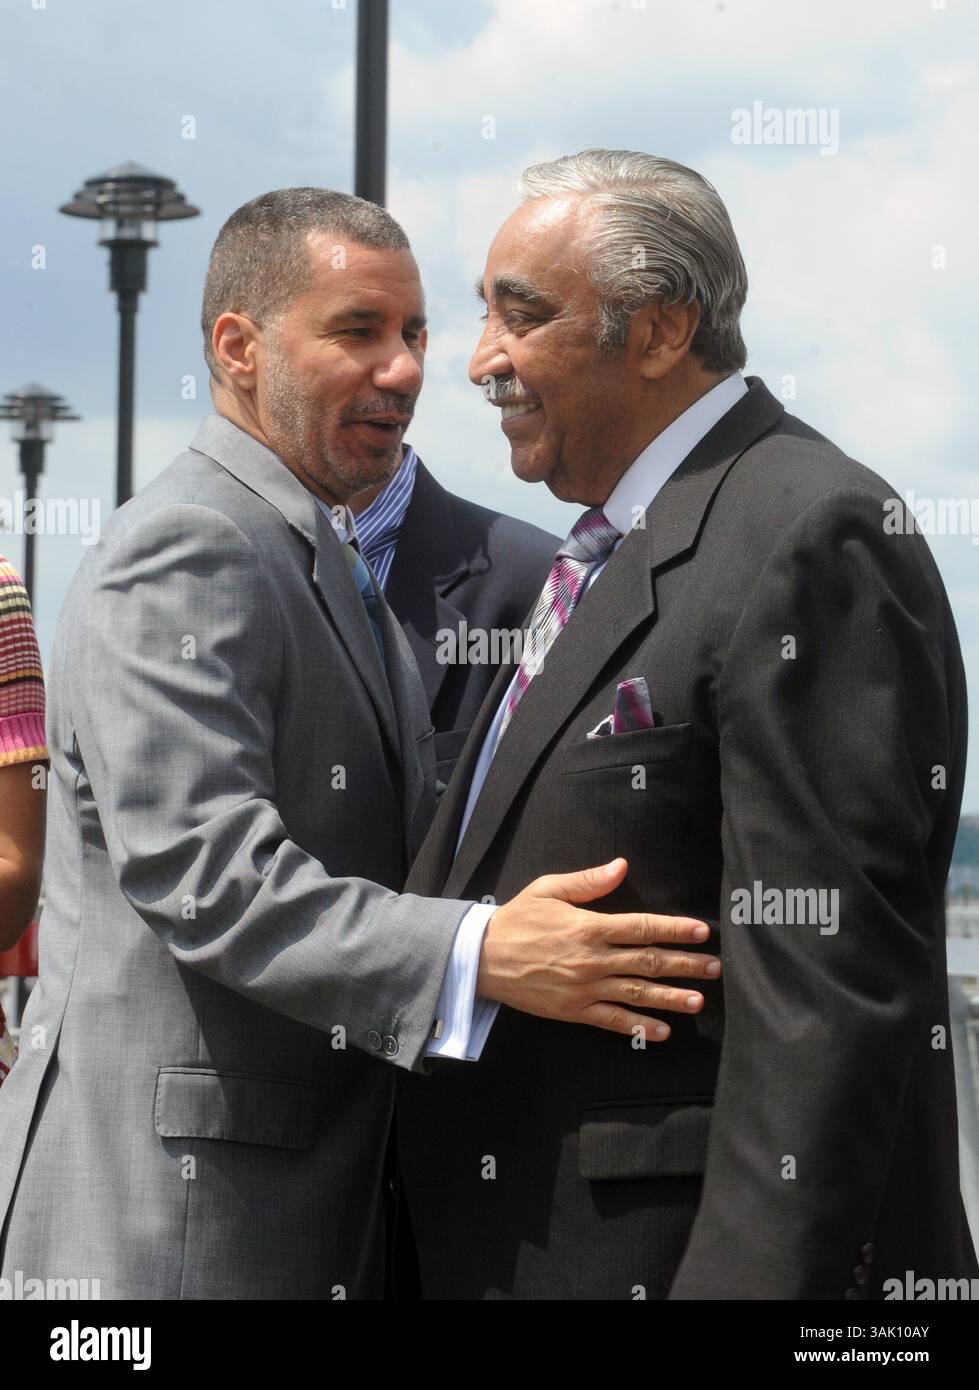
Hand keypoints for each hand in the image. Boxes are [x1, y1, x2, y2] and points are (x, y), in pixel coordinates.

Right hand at [479, 857, 718, 1038]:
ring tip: (699, 1001)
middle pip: (647, 961)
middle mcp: (592, 959)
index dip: (674, 929)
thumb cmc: (517, 919)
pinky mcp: (574, 1010)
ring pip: (636, 993)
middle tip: (714, 968)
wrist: (482, 958)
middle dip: (684, 964)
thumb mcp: (548, 889)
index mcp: (589, 926)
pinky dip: (639, 1027)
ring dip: (670, 998)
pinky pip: (613, 1020)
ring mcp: (585, 988)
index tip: (700, 931)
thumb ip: (588, 881)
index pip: (642, 927)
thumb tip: (621, 866)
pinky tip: (663, 1032)